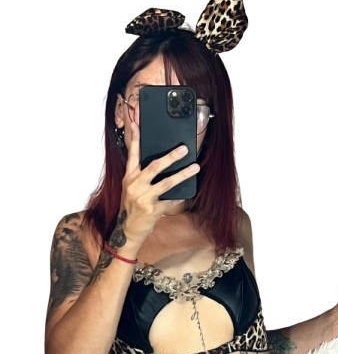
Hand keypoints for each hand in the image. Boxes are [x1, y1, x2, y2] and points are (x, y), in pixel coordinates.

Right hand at [118, 121, 199, 248]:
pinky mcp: (152, 210)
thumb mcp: (131, 189)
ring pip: (167, 183)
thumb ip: (141, 176)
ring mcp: (143, 198)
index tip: (137, 122)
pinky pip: (170, 200)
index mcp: (129, 177)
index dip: (135, 137)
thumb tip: (161, 163)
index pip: (132, 153)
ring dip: (183, 174)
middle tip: (184, 149)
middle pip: (154, 166)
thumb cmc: (132, 208)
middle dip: (170, 156)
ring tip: (195, 167)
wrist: (127, 231)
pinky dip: (179, 197)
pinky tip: (187, 193)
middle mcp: (134, 185)